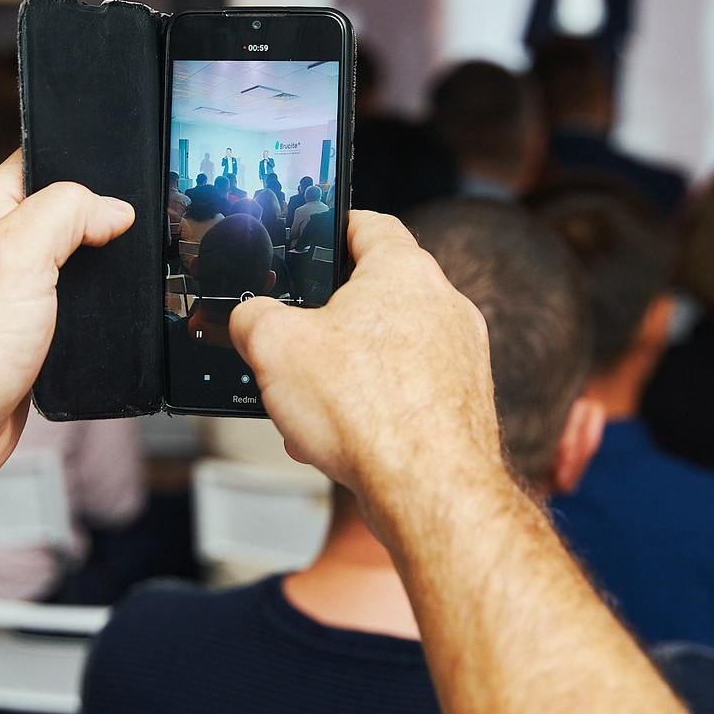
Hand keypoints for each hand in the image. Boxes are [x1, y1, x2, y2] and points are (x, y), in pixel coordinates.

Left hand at [0, 152, 133, 498]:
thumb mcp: (18, 255)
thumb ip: (67, 212)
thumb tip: (113, 208)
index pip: (42, 159)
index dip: (83, 165)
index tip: (115, 187)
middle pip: (66, 210)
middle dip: (99, 221)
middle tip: (118, 238)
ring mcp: (9, 288)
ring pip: (73, 260)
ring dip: (97, 271)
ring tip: (107, 281)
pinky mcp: (25, 329)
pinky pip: (71, 305)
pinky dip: (91, 312)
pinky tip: (97, 320)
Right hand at [229, 211, 503, 521]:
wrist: (430, 489)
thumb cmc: (371, 411)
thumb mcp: (273, 347)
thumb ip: (252, 317)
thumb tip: (250, 320)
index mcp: (404, 270)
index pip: (367, 223)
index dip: (331, 227)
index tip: (314, 238)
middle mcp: (444, 305)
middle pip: (376, 294)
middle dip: (328, 322)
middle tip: (295, 340)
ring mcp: (461, 357)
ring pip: (389, 349)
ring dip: (347, 372)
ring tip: (313, 406)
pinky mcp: (463, 404)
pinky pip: (406, 391)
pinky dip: (373, 407)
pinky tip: (341, 440)